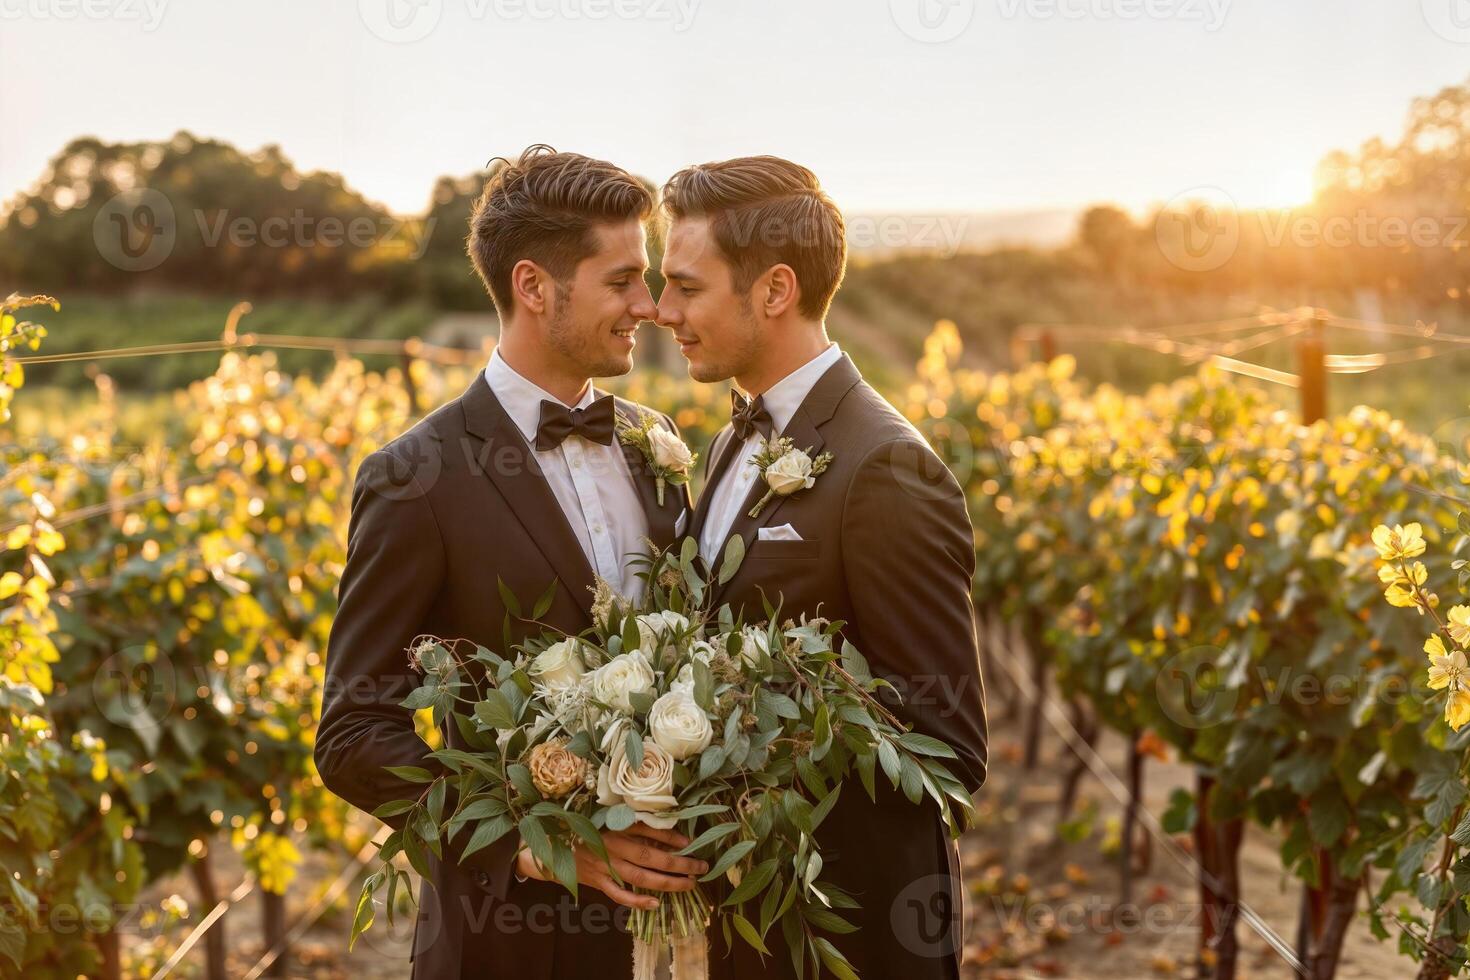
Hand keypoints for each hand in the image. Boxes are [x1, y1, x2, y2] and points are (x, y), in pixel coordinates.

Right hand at [515, 825, 709, 909]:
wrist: (548, 843)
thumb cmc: (582, 824)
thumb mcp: (604, 814)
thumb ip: (630, 818)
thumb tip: (664, 822)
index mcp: (614, 824)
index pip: (648, 830)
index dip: (671, 835)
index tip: (690, 840)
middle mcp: (611, 845)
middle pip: (651, 856)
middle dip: (679, 863)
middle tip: (701, 867)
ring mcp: (604, 865)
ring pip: (641, 877)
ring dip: (668, 882)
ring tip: (689, 884)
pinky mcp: (597, 881)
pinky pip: (619, 895)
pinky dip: (637, 901)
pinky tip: (655, 904)